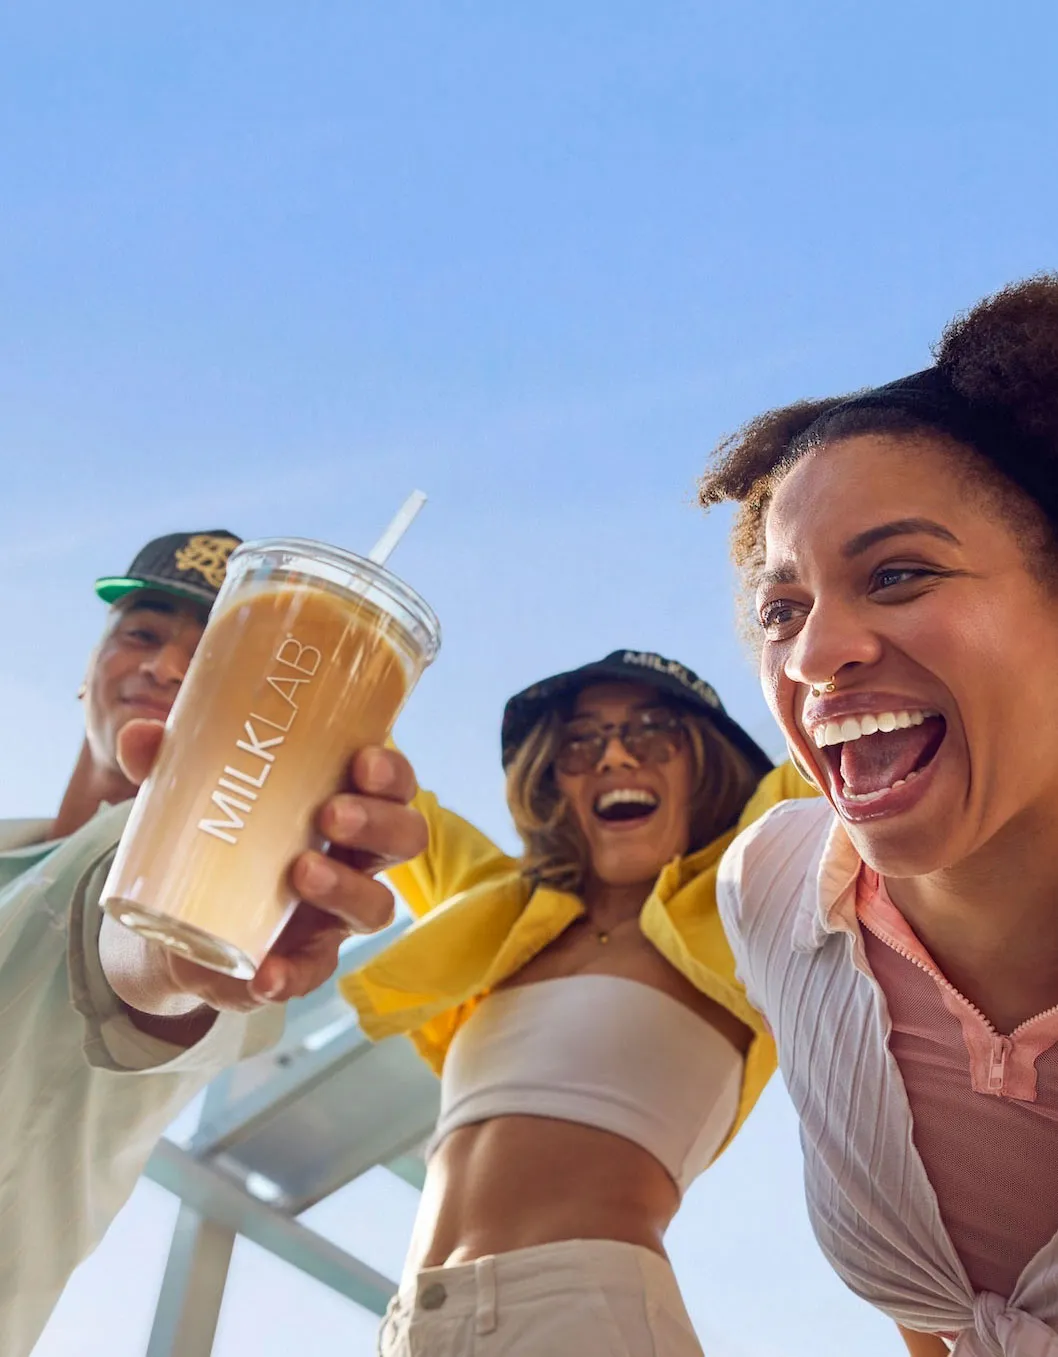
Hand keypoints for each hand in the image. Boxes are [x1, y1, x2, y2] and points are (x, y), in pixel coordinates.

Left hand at [112, 720, 425, 1012]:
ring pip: (376, 905)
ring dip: (347, 888)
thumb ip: (167, 761)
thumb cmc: (212, 832)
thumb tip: (142, 736)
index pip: (392, 784)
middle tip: (331, 814)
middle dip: (378, 823)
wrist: (175, 918)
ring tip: (302, 873)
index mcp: (342, 801)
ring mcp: (334, 913)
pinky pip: (313, 973)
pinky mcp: (302, 960)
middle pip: (403, 838)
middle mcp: (352, 856)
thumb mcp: (188, 789)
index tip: (362, 760)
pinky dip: (292, 975)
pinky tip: (266, 972)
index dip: (391, 772)